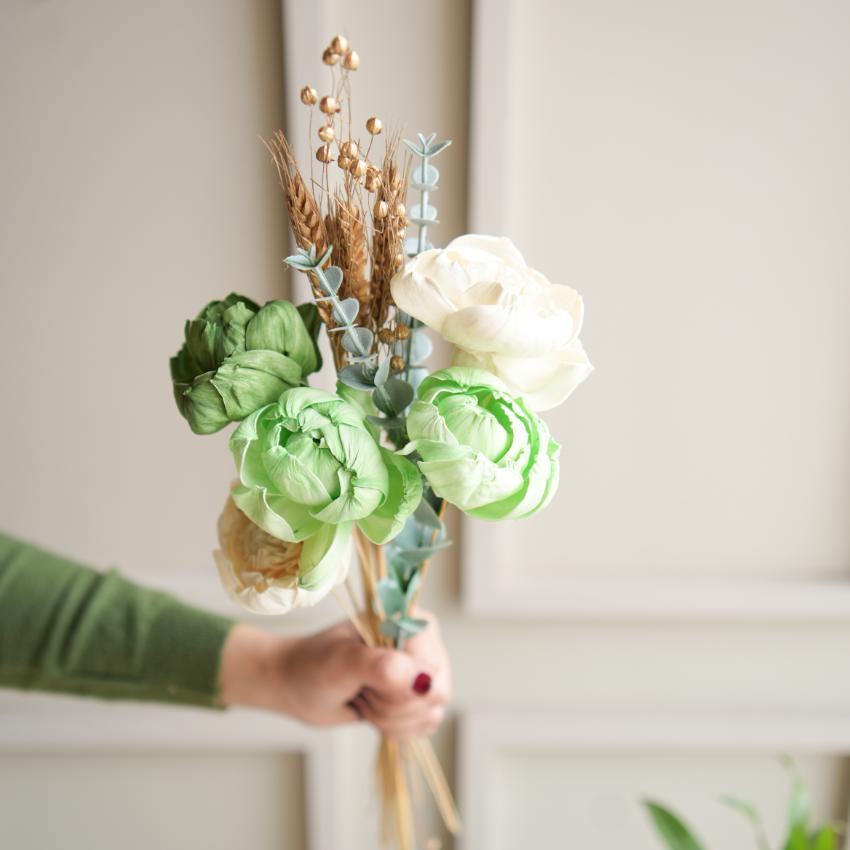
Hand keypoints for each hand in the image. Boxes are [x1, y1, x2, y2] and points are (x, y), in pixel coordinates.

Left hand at [218, 611, 449, 738]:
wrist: (297, 684)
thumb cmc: (314, 665)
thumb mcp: (343, 662)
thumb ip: (383, 667)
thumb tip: (426, 683)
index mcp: (410, 620)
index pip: (431, 670)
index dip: (399, 688)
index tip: (366, 682)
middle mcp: (423, 644)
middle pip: (433, 696)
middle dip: (391, 705)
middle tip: (361, 690)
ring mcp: (420, 673)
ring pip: (429, 715)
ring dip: (389, 718)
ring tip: (363, 697)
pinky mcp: (415, 698)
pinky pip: (424, 726)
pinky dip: (394, 729)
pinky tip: (372, 711)